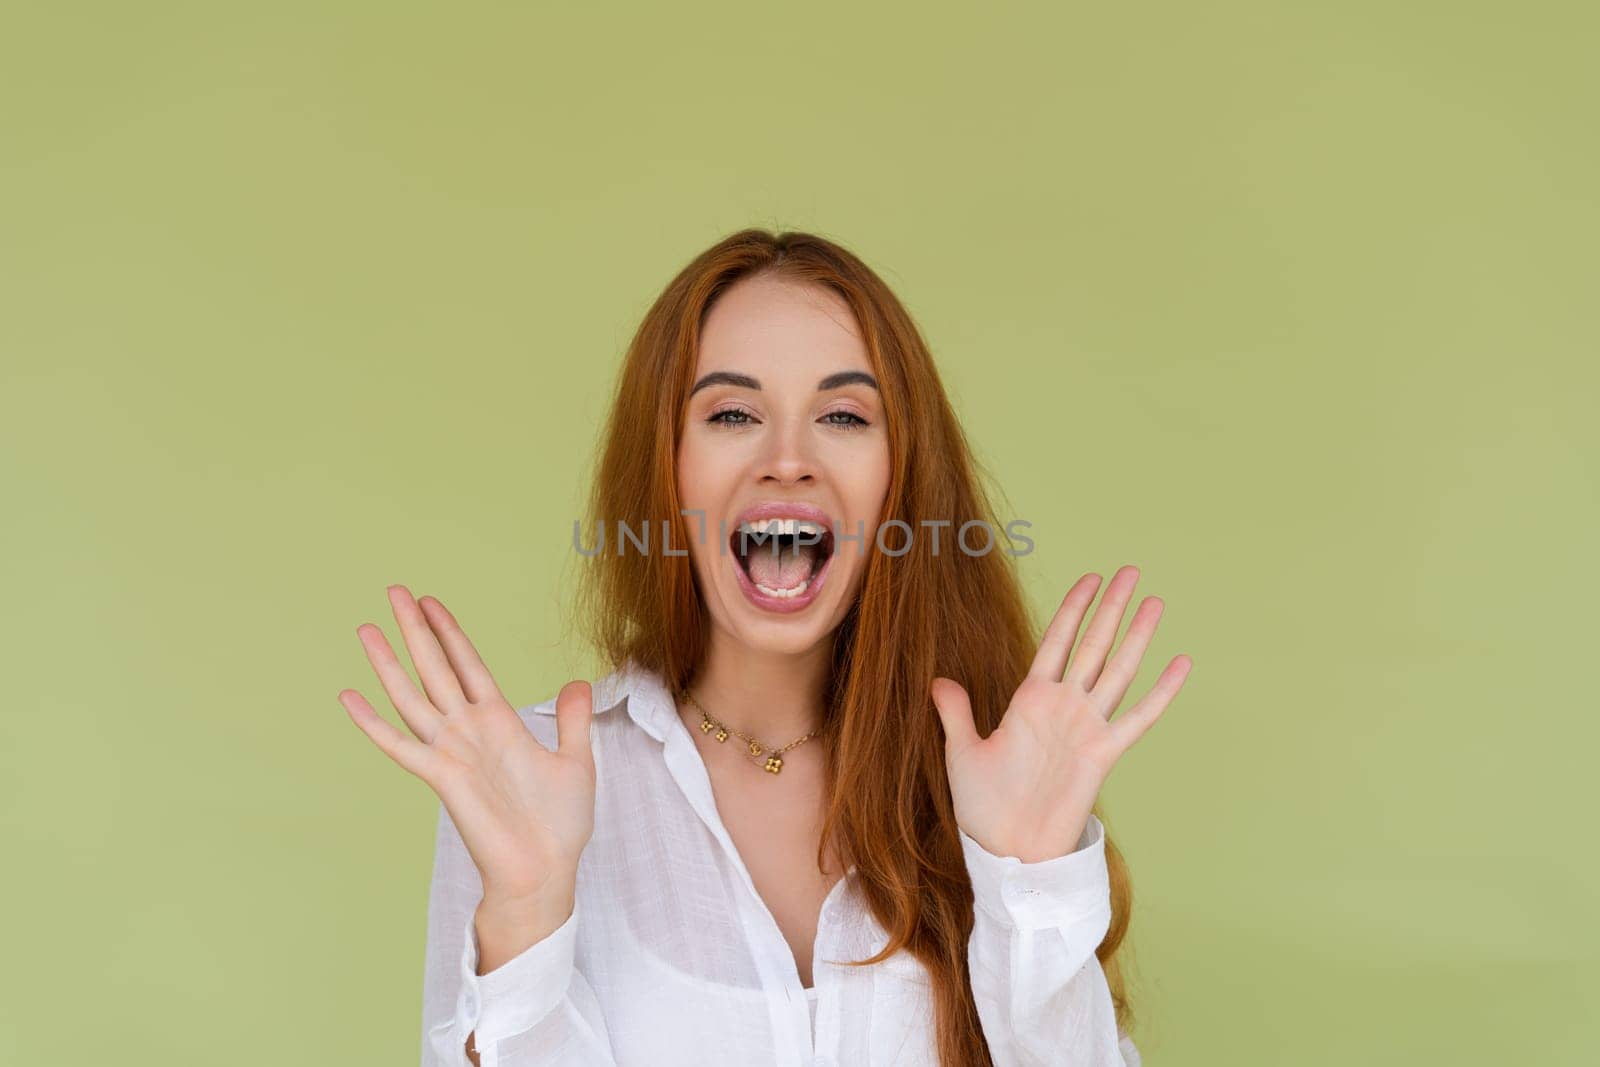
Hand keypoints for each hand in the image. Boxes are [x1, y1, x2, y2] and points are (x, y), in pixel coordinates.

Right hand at [338, 585, 596, 917]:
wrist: (545, 872)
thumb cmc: (559, 826)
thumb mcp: (576, 761)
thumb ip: (571, 720)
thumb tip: (578, 682)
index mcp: (500, 723)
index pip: (469, 665)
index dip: (450, 633)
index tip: (431, 601)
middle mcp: (469, 732)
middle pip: (436, 669)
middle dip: (416, 630)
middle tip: (395, 591)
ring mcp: (452, 753)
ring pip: (414, 697)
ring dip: (390, 663)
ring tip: (367, 628)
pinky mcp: (442, 779)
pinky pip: (402, 746)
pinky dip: (374, 723)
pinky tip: (350, 698)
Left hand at [931, 566, 1191, 862]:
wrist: (1006, 849)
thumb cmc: (985, 807)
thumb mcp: (962, 752)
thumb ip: (956, 714)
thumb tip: (938, 681)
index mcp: (1030, 700)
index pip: (1056, 642)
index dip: (1073, 610)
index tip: (1090, 578)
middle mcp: (1063, 707)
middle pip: (1093, 645)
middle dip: (1111, 607)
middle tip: (1130, 570)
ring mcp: (1086, 727)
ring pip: (1118, 670)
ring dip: (1136, 636)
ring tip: (1154, 600)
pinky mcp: (1103, 754)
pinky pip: (1138, 718)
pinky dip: (1161, 692)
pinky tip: (1181, 664)